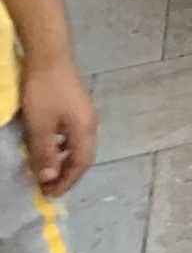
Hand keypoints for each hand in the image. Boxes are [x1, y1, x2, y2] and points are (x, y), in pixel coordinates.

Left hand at [16, 57, 94, 198]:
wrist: (50, 57)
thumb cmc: (45, 92)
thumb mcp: (40, 126)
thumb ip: (45, 153)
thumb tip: (50, 178)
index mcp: (85, 129)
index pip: (81, 164)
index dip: (67, 181)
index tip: (49, 195)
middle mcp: (90, 122)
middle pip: (83, 155)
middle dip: (67, 174)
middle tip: (48, 187)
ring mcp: (84, 112)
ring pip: (77, 145)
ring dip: (64, 161)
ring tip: (47, 170)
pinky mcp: (76, 105)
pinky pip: (72, 134)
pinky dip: (62, 147)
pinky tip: (49, 146)